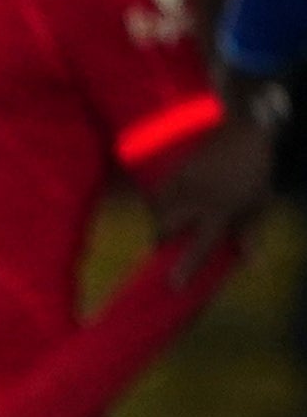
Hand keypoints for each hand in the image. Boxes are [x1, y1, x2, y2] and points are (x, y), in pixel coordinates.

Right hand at [147, 102, 275, 281]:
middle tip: (164, 243)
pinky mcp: (174, 169)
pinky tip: (162, 200)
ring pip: (158, 209)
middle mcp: (197, 199)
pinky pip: (157, 190)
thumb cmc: (253, 171)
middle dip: (161, 239)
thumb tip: (250, 263)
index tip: (173, 285)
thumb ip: (250, 233)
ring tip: (164, 220)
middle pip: (166, 228)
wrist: (243, 131)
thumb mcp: (258, 203)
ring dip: (159, 219)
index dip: (186, 268)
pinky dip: (157, 199)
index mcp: (221, 211)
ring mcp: (183, 183)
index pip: (200, 246)